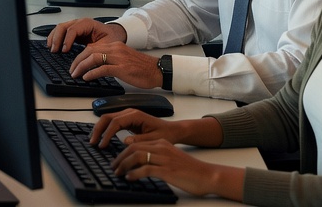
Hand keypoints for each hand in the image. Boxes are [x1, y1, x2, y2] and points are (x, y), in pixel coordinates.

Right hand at [45, 18, 125, 51]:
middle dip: (57, 39)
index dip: (67, 40)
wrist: (114, 34)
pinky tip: (52, 45)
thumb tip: (84, 60)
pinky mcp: (73, 31)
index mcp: (87, 24)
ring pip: (59, 28)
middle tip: (55, 51)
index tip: (64, 50)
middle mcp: (79, 23)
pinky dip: (55, 37)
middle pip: (63, 27)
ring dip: (54, 38)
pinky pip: (60, 31)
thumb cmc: (111, 38)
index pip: (73, 30)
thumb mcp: (105, 45)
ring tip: (52, 49)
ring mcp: (75, 26)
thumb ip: (94, 51)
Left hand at [69, 41, 161, 87]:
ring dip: (81, 66)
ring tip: (75, 74)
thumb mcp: (123, 59)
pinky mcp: (122, 68)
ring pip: (94, 58)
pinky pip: (103, 68)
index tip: (74, 64)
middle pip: (89, 51)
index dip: (80, 56)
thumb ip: (110, 60)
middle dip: (77, 61)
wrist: (157, 70)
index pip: (92, 47)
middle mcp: (115, 49)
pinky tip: (86, 77)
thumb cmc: (142, 67)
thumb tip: (95, 67)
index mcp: (115, 45)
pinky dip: (92, 73)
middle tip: (71, 70)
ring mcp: (119, 58)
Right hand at [89, 108, 182, 147]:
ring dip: (100, 129)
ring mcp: (127, 116)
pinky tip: (102, 138)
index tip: (102, 145)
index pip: (115, 122)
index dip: (107, 134)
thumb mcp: (154, 140)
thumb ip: (139, 140)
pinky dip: (105, 130)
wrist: (172, 130)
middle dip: (98, 129)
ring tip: (94, 141)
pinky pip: (112, 123)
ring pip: (107, 119)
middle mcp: (129, 112)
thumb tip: (124, 141)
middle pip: (107, 117)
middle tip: (93, 142)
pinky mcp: (127, 120)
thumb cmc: (165, 134)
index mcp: (135, 115)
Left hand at [113, 137, 239, 198]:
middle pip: (133, 148)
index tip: (117, 160)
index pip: (137, 143)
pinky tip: (130, 178)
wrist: (208, 175)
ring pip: (137, 156)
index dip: (123, 151)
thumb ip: (157, 158)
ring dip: (124, 164)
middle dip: (120, 157)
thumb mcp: (171, 158)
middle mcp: (162, 148)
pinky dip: (135, 173)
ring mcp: (164, 159)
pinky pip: (146, 169)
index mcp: (162, 143)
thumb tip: (141, 165)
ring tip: (119, 172)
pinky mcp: (167, 170)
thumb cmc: (191, 170)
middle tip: (113, 167)